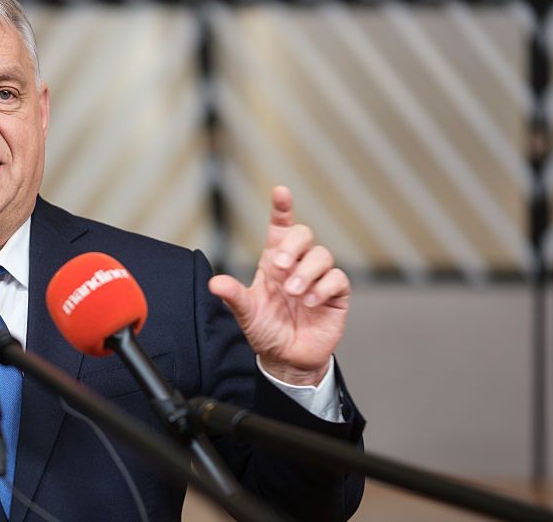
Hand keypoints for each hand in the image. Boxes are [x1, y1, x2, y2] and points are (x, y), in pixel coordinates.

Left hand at [208, 186, 349, 385]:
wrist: (288, 359)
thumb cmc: (267, 331)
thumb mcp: (247, 314)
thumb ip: (233, 297)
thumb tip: (214, 283)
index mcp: (274, 262)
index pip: (280, 228)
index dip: (282, 208)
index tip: (281, 192)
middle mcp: (297, 265)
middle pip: (304, 234)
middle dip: (293, 245)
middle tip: (279, 266)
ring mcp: (318, 278)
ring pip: (322, 255)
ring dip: (306, 272)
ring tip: (294, 294)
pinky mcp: (336, 295)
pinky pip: (337, 278)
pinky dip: (323, 287)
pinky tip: (310, 302)